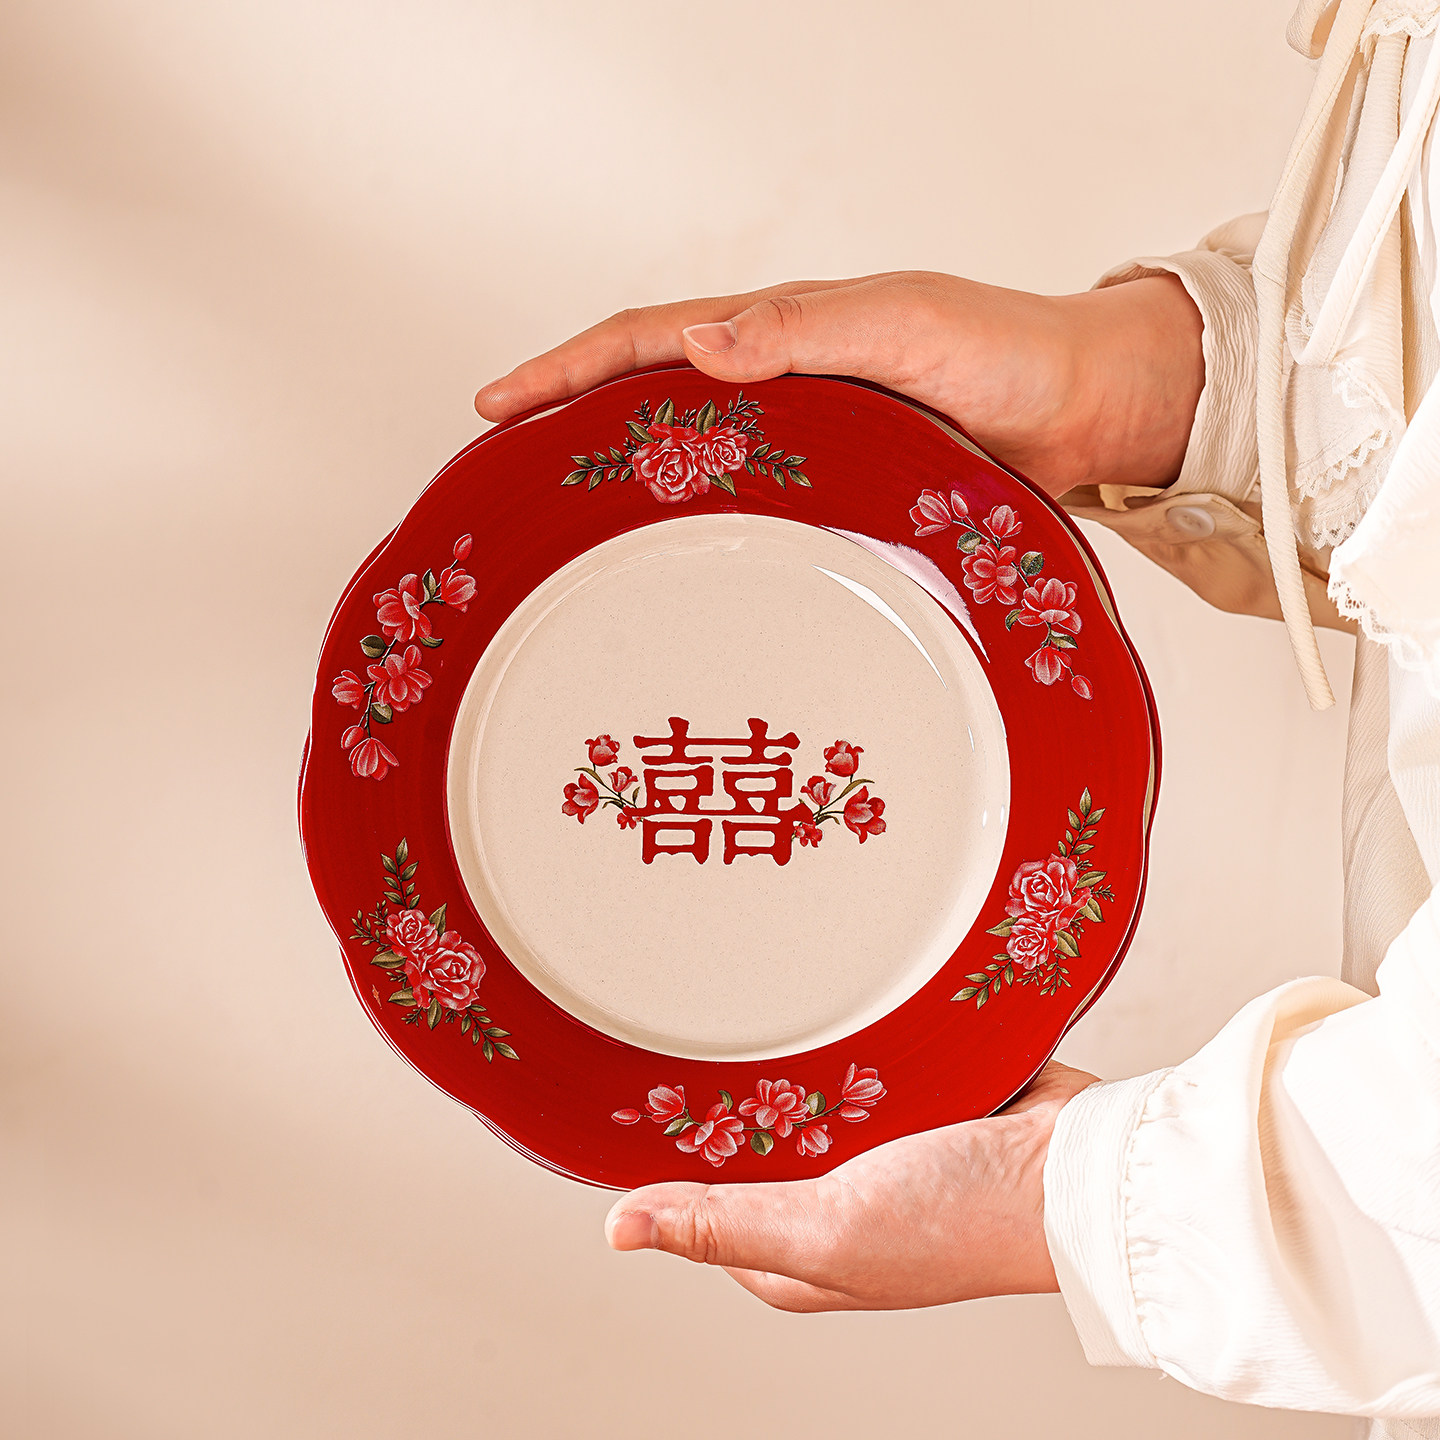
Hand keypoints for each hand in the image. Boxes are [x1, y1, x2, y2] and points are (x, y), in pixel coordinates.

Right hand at [475, 271, 1202, 495]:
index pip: (646, 341)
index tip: (496, 406)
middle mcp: (782, 387)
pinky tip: (683, 577)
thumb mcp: (908, 324)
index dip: (565, 370)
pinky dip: (702, 535)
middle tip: (507, 481)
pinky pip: (751, 513)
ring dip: (627, 488)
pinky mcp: (840, 498)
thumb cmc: (1009, 355)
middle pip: (649, 401)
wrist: (1088, 412)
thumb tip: (702, 345)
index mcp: (781, 333)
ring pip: (693, 462)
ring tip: (569, 538)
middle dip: (569, 429)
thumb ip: (812, 328)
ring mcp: (806, 445)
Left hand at [603, 1060, 1098, 1311]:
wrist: (1076, 1166)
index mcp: (795, 1259)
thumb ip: (724, 1224)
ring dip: (788, 1065)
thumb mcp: (825, 1229)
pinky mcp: (911, 1107)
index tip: (633, 1100)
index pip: (698, 1206)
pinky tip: (831, 1013)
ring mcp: (871, 1156)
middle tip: (701, 1039)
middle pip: (745, 1148)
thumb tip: (620, 1232)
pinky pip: (855, 1069)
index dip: (663, 1158)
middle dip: (725, 1101)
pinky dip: (843, 1046)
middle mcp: (828, 1210)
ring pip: (799, 1100)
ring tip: (768, 1018)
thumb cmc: (962, 1220)